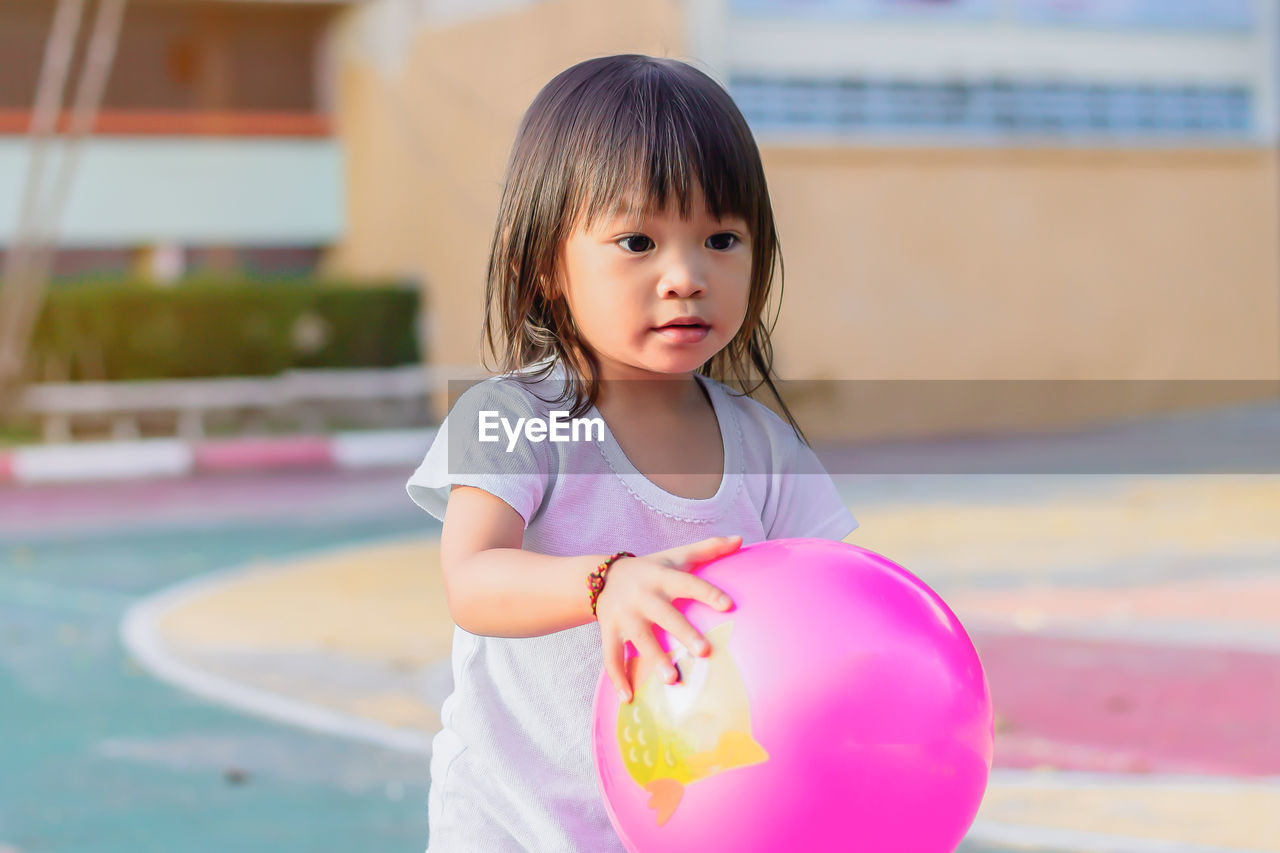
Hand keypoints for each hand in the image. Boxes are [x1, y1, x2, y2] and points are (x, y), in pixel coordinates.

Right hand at [595, 535, 740, 703]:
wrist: (601, 577)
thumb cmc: (651, 570)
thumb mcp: (675, 557)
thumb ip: (708, 549)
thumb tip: (740, 539)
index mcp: (661, 577)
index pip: (688, 583)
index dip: (707, 593)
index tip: (728, 605)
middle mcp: (643, 596)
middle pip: (665, 615)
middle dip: (684, 632)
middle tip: (705, 652)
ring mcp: (624, 616)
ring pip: (639, 639)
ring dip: (654, 659)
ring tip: (672, 680)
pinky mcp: (609, 632)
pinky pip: (611, 657)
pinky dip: (617, 677)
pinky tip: (628, 698)